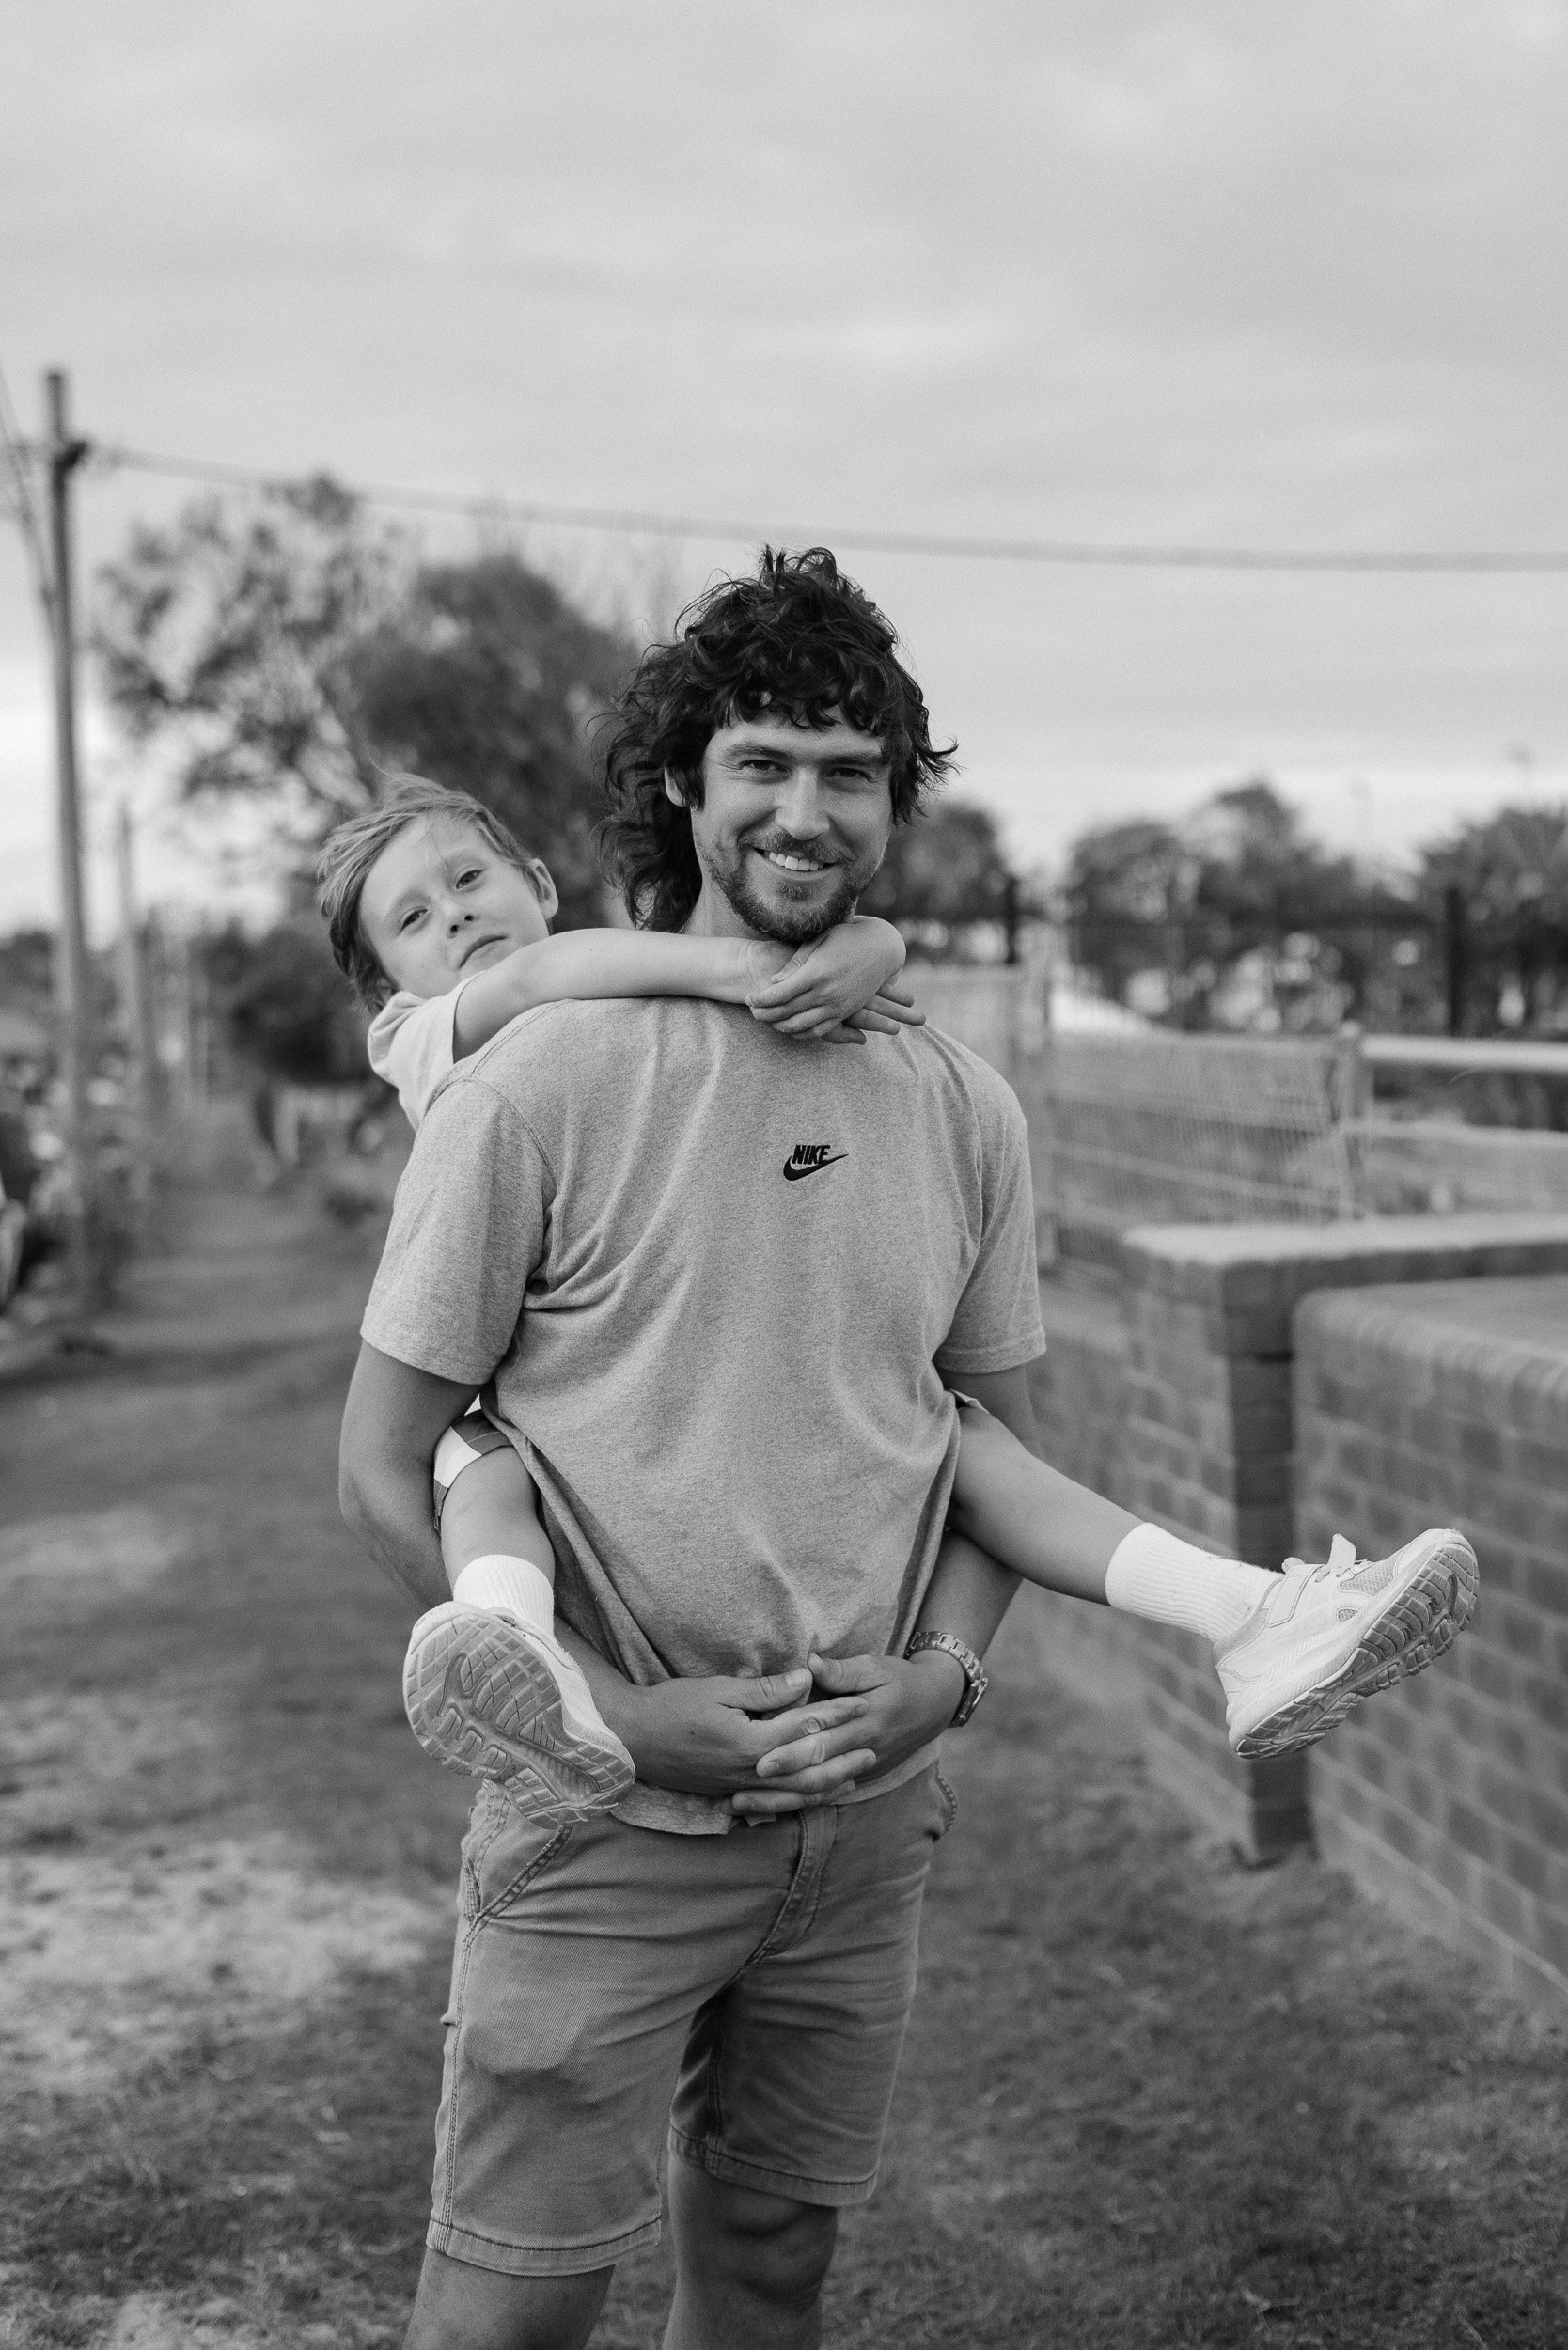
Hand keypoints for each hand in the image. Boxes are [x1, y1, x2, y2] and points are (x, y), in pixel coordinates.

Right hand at [612, 1667, 876, 1802]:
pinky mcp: (729, 1794)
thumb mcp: (718, 1690)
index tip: (862, 1702)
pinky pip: (774, 1803)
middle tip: (873, 1746)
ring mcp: (740, 1787)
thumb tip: (805, 1680)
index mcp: (750, 1742)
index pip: (804, 1727)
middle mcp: (750, 1772)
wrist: (632, 1740)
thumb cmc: (672, 1708)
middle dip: (843, 1757)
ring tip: (856, 1775)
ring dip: (828, 1783)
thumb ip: (764, 1690)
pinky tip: (813, 1795)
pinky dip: (799, 1800)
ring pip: (795, 1792)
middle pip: (808, 1768)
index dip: (835, 1714)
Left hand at [731, 1647, 964, 1818]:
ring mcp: (862, 1769)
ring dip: (781, 1799)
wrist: (935, 1705)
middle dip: (779, 1782)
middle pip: (816, 1772)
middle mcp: (862, 1751)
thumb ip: (842, 1671)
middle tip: (742, 1785)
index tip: (759, 1758)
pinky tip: (770, 1808)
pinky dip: (800, 1802)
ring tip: (743, 1804)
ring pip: (818, 1791)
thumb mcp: (876, 1667)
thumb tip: (809, 1664)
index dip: (791, 1751)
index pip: (823, 1741)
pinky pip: (828, 1794)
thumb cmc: (901, 1680)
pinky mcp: (861, 1776)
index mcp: (865, 1723)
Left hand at [745, 920, 922, 1043]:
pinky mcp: (846, 1012)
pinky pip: (821, 1031)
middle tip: (752, 1012)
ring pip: (801, 1026)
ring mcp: (837, 1005)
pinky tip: (791, 1029)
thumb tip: (774, 983)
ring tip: (768, 1021)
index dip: (760, 999)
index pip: (779, 994)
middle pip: (786, 1012)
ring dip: (780, 1026)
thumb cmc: (845, 938)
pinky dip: (803, 1034)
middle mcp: (826, 993)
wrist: (881, 949)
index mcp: (816, 973)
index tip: (748, 998)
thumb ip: (795, 963)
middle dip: (764, 1015)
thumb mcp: (818, 941)